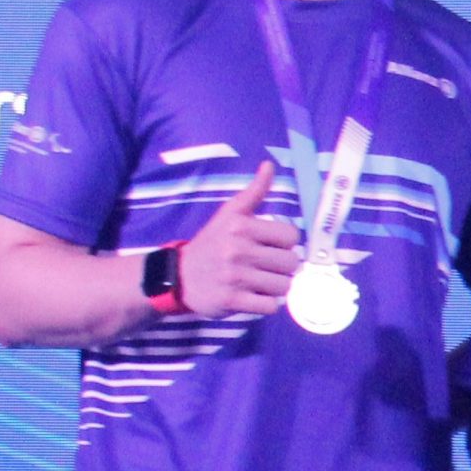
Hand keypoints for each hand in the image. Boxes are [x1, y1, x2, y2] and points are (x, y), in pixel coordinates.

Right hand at [176, 163, 299, 314]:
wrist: (178, 275)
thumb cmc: (211, 243)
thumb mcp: (229, 214)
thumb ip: (254, 192)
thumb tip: (270, 164)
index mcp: (241, 226)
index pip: (291, 236)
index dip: (286, 244)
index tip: (272, 246)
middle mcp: (238, 249)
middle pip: (291, 263)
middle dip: (282, 267)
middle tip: (266, 266)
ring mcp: (235, 276)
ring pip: (284, 286)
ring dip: (276, 287)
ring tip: (260, 281)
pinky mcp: (232, 300)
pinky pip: (269, 306)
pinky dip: (265, 303)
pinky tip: (253, 295)